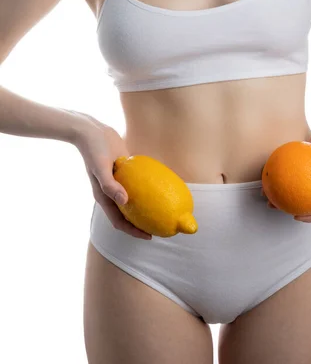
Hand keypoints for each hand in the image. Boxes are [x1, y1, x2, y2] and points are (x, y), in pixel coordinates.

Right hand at [73, 112, 151, 239]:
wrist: (91, 131)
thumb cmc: (94, 150)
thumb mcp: (100, 168)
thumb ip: (110, 185)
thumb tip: (125, 201)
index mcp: (104, 197)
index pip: (119, 221)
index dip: (133, 231)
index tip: (149, 236)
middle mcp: (112, 192)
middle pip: (129, 214)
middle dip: (142, 222)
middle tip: (161, 225)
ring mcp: (119, 182)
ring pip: (134, 199)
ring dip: (145, 206)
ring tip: (163, 208)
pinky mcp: (125, 170)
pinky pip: (138, 183)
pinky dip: (147, 187)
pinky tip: (161, 185)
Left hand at [262, 110, 310, 222]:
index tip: (296, 217)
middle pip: (305, 198)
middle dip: (289, 205)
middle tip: (274, 205)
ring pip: (295, 183)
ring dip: (281, 188)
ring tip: (265, 190)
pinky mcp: (306, 157)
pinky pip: (291, 166)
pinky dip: (281, 169)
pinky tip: (269, 168)